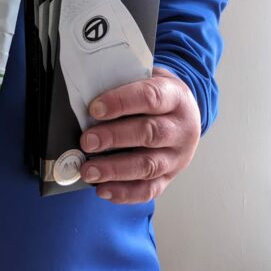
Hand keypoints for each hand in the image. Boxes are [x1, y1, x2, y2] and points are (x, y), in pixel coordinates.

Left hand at [79, 67, 200, 203]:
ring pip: (148, 166)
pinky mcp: (170, 177)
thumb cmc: (156, 94)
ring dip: (115, 170)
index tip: (95, 109)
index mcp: (176, 97)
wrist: (184, 112)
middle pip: (149, 134)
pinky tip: (102, 189)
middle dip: (114, 138)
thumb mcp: (147, 77)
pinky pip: (148, 190)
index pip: (150, 97)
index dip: (121, 102)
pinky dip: (124, 192)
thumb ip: (124, 83)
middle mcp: (181, 128)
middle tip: (87, 141)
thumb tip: (86, 93)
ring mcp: (178, 156)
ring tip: (89, 171)